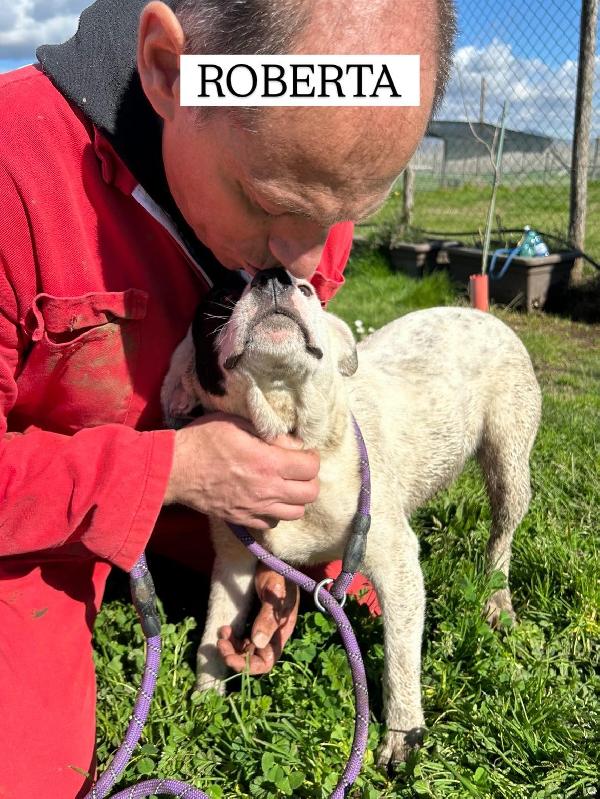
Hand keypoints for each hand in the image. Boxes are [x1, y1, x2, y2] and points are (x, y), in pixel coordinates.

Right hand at [164, 413, 319, 529]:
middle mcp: (267, 490)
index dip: (311, 458)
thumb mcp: (238, 423)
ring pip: (296, 513)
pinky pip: (273, 523)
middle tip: (297, 469)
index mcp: (268, 462)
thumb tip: (293, 444)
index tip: (302, 452)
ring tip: (286, 485)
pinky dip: (276, 512)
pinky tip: (267, 499)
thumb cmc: (204, 440)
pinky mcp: (243, 520)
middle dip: (309, 479)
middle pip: (310, 494)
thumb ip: (270, 434)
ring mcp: (255, 509)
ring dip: (296, 498)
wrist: (175, 469)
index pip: (311, 467)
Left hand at [216, 563, 299, 673]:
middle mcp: (272, 634)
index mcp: (281, 632)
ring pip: (245, 650)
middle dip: (235, 657)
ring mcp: (262, 628)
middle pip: (253, 659)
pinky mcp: (253, 620)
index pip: (267, 661)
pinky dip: (231, 638)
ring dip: (231, 648)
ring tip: (221, 634)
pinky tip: (225, 628)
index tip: (231, 658)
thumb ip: (267, 618)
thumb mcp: (274, 594)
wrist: (272, 556)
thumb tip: (257, 643)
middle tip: (220, 645)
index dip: (249, 666)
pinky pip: (241, 638)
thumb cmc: (277, 573)